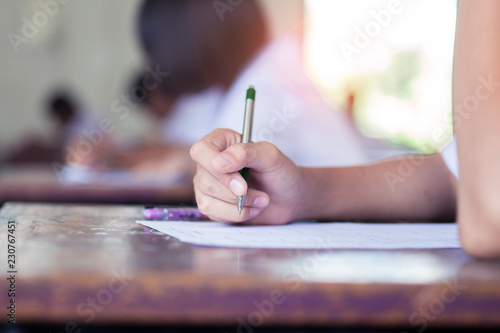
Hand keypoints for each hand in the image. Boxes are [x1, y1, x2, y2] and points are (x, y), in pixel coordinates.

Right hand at [190, 128, 306, 223]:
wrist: (290, 198)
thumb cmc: (280, 172)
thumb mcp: (270, 156)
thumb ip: (245, 152)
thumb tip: (218, 161)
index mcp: (221, 142)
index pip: (201, 151)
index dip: (215, 167)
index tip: (240, 181)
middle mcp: (210, 163)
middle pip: (205, 180)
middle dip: (235, 192)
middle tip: (260, 193)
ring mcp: (208, 185)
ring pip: (207, 200)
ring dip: (240, 205)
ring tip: (261, 200)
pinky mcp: (212, 205)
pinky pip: (214, 214)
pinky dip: (238, 215)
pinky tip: (252, 208)